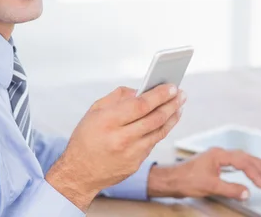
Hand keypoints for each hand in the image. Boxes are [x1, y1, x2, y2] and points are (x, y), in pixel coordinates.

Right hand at [46, 84, 185, 211]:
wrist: (79, 173)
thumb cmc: (85, 138)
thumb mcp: (94, 111)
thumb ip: (117, 97)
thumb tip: (140, 90)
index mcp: (108, 121)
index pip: (141, 105)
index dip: (159, 94)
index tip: (172, 86)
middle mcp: (121, 138)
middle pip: (155, 118)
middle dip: (171, 104)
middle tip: (181, 94)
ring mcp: (130, 153)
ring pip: (159, 132)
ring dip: (172, 117)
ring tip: (179, 106)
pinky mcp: (136, 164)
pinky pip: (152, 143)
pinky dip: (161, 130)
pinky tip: (167, 121)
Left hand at [147, 147, 260, 200]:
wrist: (172, 179)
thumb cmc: (186, 180)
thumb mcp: (211, 186)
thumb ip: (230, 189)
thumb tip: (246, 192)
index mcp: (218, 155)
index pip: (242, 161)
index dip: (255, 173)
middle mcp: (217, 153)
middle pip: (243, 157)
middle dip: (258, 167)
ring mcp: (215, 157)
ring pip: (239, 157)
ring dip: (252, 164)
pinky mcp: (213, 162)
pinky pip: (233, 160)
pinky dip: (243, 164)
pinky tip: (246, 168)